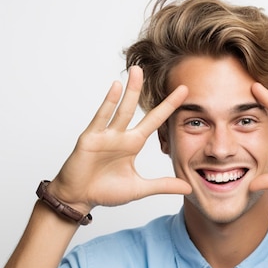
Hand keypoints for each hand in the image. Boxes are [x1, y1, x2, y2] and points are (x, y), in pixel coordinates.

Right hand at [48, 66, 190, 212]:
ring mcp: (105, 135)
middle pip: (135, 109)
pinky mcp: (90, 139)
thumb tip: (187, 187)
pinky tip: (116, 87)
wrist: (79, 198)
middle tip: (155, 68)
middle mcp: (120, 136)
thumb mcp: (139, 188)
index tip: (184, 91)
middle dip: (143, 90)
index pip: (154, 121)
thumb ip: (163, 185)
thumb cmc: (105, 191)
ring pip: (120, 109)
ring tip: (136, 71)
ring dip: (129, 90)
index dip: (168, 107)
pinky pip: (101, 118)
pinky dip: (108, 103)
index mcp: (132, 145)